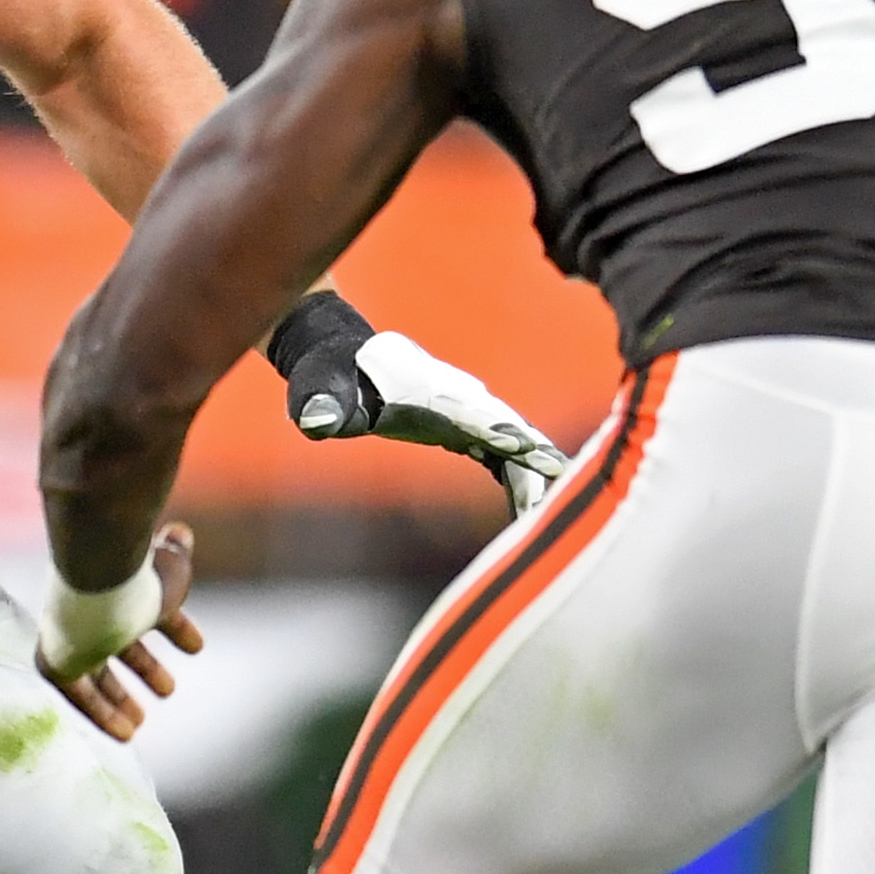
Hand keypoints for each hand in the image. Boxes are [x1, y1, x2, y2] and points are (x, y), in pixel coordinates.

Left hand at [37, 523, 201, 741]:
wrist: (96, 578)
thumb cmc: (139, 574)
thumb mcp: (169, 567)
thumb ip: (175, 554)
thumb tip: (180, 534)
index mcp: (120, 586)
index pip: (149, 607)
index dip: (175, 626)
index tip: (197, 647)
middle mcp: (93, 610)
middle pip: (117, 644)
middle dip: (144, 667)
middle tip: (168, 689)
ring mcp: (72, 635)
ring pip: (95, 673)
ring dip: (118, 699)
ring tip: (139, 723)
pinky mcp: (56, 661)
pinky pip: (78, 694)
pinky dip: (100, 713)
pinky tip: (123, 734)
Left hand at [295, 326, 571, 516]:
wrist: (341, 358)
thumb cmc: (330, 377)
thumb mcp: (320, 390)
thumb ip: (323, 404)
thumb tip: (314, 419)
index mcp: (433, 392)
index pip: (479, 414)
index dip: (507, 434)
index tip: (537, 456)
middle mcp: (461, 399)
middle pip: (511, 432)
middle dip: (538, 464)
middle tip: (560, 500)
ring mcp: (468, 412)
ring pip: (515, 446)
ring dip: (538, 477)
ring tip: (557, 515)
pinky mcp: (465, 428)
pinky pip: (503, 456)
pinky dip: (522, 479)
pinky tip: (536, 510)